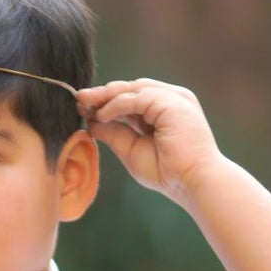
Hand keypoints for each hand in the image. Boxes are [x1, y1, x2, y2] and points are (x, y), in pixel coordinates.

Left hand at [75, 78, 223, 200]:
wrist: (193, 182)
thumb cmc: (168, 172)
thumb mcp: (132, 149)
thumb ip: (114, 133)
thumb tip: (90, 122)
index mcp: (165, 109)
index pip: (131, 98)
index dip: (106, 102)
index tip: (83, 108)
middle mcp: (171, 98)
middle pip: (131, 88)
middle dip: (103, 94)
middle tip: (77, 99)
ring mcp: (174, 97)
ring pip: (133, 88)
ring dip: (106, 96)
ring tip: (83, 104)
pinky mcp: (172, 101)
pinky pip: (137, 97)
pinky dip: (117, 104)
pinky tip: (100, 114)